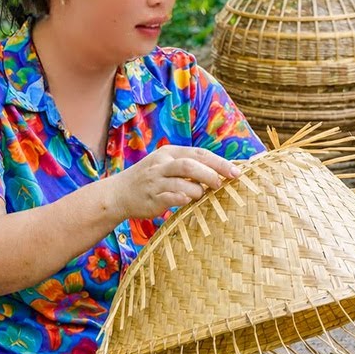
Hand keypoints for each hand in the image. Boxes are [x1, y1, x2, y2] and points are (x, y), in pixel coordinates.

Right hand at [108, 145, 240, 219]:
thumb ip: (189, 166)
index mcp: (169, 152)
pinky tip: (188, 201)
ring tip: (201, 195)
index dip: (219, 162)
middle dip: (210, 174)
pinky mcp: (152, 197)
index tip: (236, 172)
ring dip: (198, 190)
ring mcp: (156, 181)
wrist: (119, 193)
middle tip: (221, 184)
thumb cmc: (151, 180)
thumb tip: (221, 172)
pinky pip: (171, 197)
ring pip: (182, 181)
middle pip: (190, 165)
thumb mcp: (167, 165)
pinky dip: (182, 198)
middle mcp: (162, 164)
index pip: (199, 153)